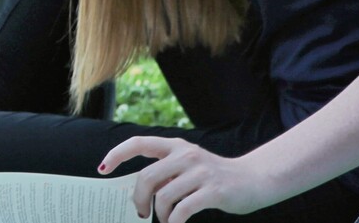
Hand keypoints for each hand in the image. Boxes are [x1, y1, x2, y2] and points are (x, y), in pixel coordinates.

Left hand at [99, 138, 282, 222]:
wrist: (255, 180)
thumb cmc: (215, 177)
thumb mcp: (188, 167)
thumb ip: (167, 172)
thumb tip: (138, 192)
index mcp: (176, 146)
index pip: (138, 143)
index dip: (117, 154)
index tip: (103, 169)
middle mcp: (186, 155)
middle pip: (146, 177)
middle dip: (138, 199)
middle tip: (140, 212)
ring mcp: (200, 173)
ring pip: (163, 196)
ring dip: (159, 213)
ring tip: (165, 219)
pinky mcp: (213, 191)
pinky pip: (182, 210)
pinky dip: (174, 221)